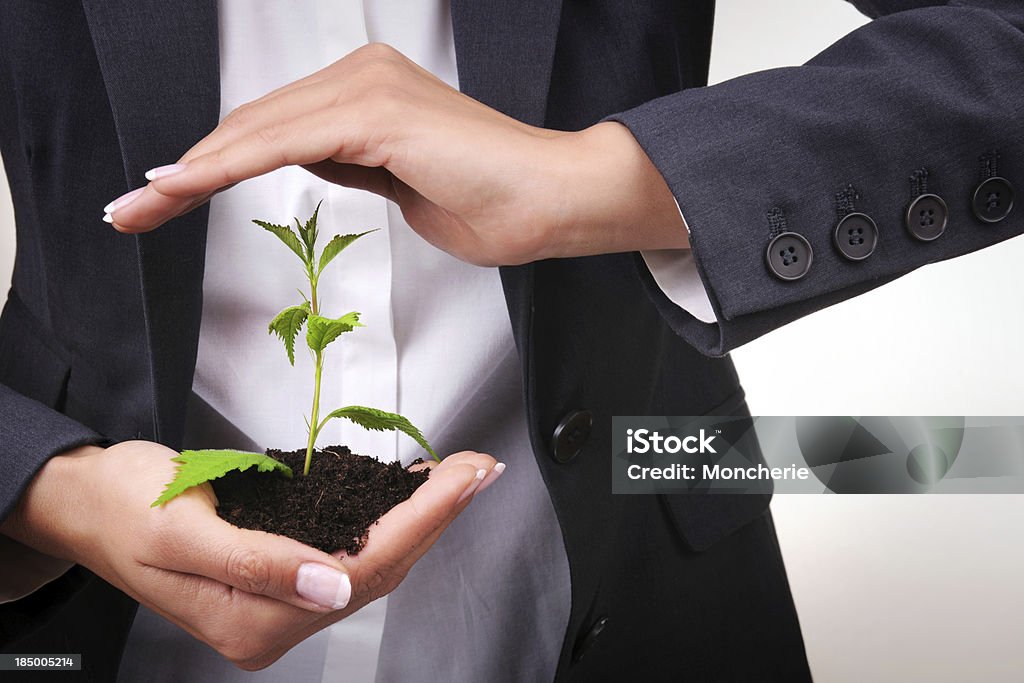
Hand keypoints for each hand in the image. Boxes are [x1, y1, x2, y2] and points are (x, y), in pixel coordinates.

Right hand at [1, 440, 500, 669]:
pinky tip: (408, 498)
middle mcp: (273, 620)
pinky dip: (384, 519)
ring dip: (419, 518)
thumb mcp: (182, 527)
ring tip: (459, 479)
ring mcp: (278, 601)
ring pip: (370, 561)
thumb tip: (333, 590)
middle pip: (378, 568)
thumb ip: (257, 563)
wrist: (87, 501)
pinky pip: (347, 550)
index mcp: (252, 621)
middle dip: (436, 516)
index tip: (465, 477)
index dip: (424, 520)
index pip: (363, 568)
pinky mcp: (279, 576)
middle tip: (478, 468)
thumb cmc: (124, 506)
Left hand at [103, 43, 686, 265]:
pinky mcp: (376, 114)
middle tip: (132, 208)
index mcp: (368, 93)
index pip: (271, 129)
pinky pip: (284, 142)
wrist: (554, 201)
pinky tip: (185, 185)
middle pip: (251, 124)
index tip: (167, 199)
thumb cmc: (495, 202)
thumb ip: (355, 166)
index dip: (213, 165)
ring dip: (191, 172)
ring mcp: (368, 90)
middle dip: (186, 171)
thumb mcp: (401, 187)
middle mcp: (362, 78)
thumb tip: (316, 163)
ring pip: (257, 131)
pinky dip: (227, 166)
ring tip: (140, 206)